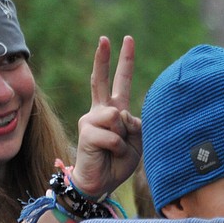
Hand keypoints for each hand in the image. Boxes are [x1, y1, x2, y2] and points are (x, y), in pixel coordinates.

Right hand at [70, 36, 141, 197]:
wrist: (99, 185)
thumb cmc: (117, 163)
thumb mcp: (136, 143)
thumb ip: (135, 124)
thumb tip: (121, 114)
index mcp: (114, 111)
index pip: (119, 82)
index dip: (124, 61)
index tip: (126, 40)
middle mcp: (100, 112)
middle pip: (102, 80)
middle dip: (104, 59)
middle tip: (104, 38)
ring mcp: (91, 120)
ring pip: (118, 116)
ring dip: (124, 137)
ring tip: (115, 150)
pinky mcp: (87, 133)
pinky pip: (114, 136)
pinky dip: (118, 148)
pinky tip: (109, 155)